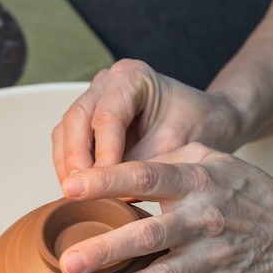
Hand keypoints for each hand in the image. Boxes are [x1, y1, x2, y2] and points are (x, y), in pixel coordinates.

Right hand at [52, 59, 242, 191]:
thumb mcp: (175, 148)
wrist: (206, 123)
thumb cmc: (196, 127)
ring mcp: (95, 100)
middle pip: (77, 119)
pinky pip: (68, 142)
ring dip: (68, 164)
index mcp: (133, 77)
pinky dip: (70, 166)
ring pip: (66, 130)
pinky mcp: (89, 122)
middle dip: (76, 159)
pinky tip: (81, 190)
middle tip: (81, 191)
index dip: (103, 153)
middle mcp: (107, 83)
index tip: (106, 184)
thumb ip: (140, 166)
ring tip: (77, 195)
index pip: (108, 117)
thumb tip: (107, 192)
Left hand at [59, 142, 272, 272]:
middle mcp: (203, 220)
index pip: (147, 177)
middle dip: (107, 250)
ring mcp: (214, 257)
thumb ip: (169, 160)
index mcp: (197, 182)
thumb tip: (118, 169)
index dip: (108, 181)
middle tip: (67, 262)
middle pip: (150, 235)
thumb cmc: (245, 191)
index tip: (68, 188)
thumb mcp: (213, 159)